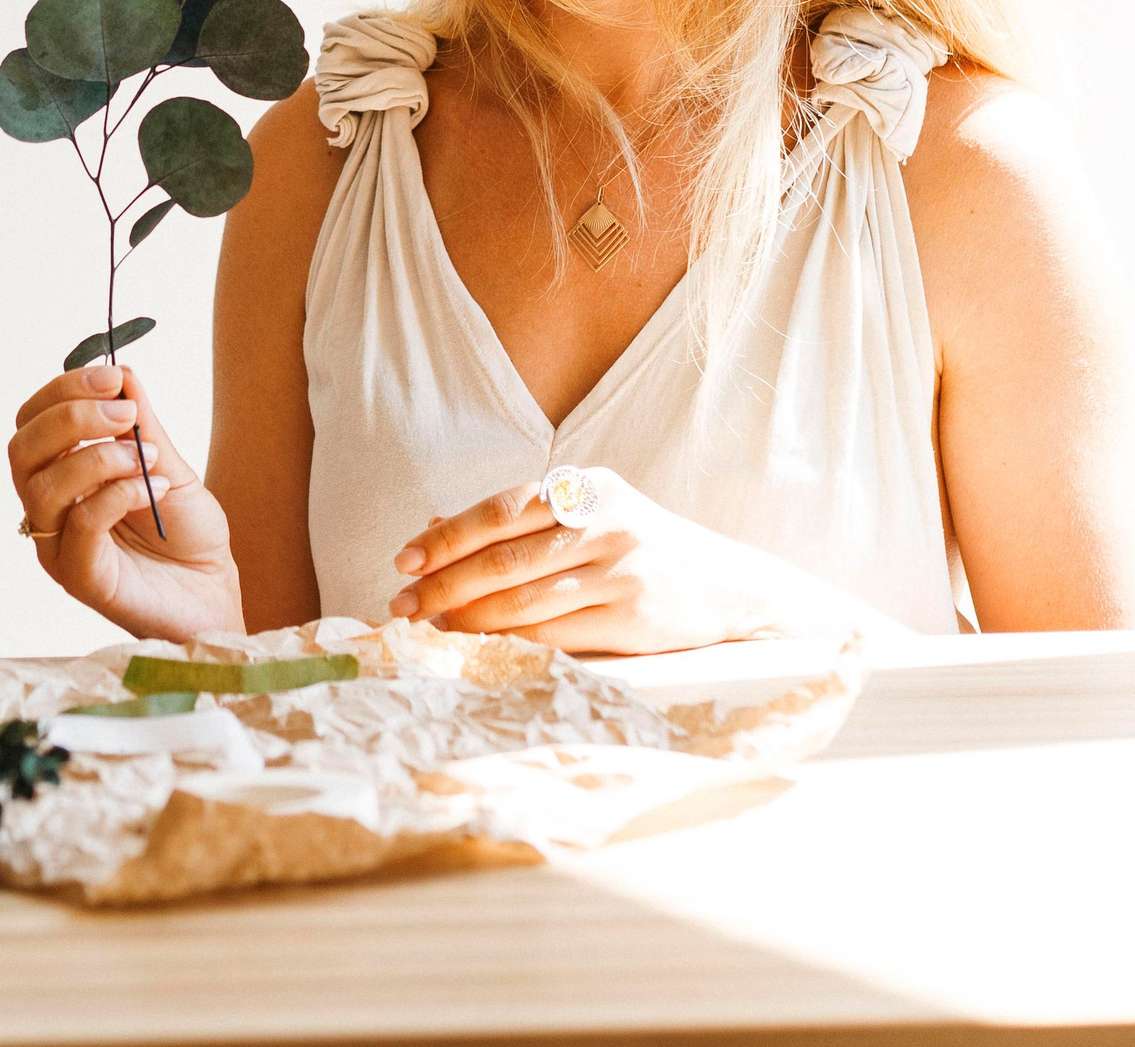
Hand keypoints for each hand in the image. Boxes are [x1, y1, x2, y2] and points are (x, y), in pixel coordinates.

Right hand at [8, 362, 241, 643]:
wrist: (214, 592)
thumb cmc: (186, 534)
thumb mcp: (166, 462)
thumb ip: (141, 423)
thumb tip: (122, 372)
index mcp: (59, 475)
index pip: (32, 422)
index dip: (63, 390)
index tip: (113, 377)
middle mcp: (48, 509)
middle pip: (22, 450)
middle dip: (71, 416)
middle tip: (126, 412)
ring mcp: (58, 546)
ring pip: (43, 486)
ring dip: (98, 456)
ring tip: (146, 457)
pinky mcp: (80, 577)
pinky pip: (80, 524)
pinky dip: (118, 493)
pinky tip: (155, 490)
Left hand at [389, 468, 778, 652]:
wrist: (732, 587)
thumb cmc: (642, 549)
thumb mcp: (590, 517)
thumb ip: (520, 522)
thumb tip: (434, 525)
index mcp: (587, 489)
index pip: (500, 510)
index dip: (447, 536)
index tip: (404, 561)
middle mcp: (603, 523)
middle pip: (503, 557)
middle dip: (443, 583)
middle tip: (402, 603)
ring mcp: (620, 571)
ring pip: (522, 599)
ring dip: (466, 617)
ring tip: (430, 627)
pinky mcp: (632, 617)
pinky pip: (552, 634)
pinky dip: (507, 642)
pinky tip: (478, 646)